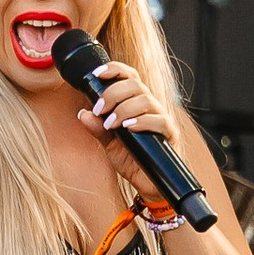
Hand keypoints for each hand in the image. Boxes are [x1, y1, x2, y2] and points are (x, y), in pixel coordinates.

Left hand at [75, 53, 175, 175]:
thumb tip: (83, 113)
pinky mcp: (170, 134)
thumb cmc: (132, 160)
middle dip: (113, 94)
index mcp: (135, 103)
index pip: (129, 77)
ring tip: (111, 124)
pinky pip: (160, 120)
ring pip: (146, 100)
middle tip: (99, 109)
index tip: (97, 74)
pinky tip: (128, 127)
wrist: (148, 184)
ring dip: (124, 109)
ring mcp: (161, 119)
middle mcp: (150, 107)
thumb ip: (97, 128)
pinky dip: (142, 121)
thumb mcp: (109, 144)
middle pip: (135, 85)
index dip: (114, 70)